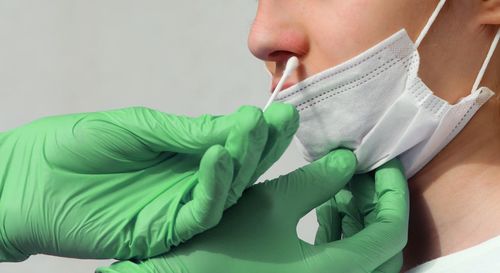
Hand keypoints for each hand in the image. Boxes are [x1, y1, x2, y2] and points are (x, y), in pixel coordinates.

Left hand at [0, 103, 297, 261]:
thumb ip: (187, 131)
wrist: (32, 179)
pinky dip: (215, 184)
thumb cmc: (78, 146)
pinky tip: (219, 155)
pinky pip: (201, 211)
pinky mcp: (166, 231)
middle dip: (262, 144)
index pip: (229, 142)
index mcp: (183, 154)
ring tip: (253, 128)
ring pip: (228, 190)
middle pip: (238, 167)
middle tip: (281, 119)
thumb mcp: (139, 126)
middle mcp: (188, 181)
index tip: (274, 110)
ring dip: (244, 159)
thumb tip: (235, 123)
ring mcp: (179, 207)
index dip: (253, 129)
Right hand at [95, 149, 404, 272]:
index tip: (383, 162)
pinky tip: (324, 210)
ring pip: (364, 260)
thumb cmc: (220, 247)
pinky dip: (341, 238)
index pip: (391, 232)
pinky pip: (341, 266)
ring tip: (342, 186)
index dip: (393, 192)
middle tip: (362, 173)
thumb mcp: (270, 205)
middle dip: (378, 206)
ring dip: (360, 222)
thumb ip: (316, 180)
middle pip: (384, 250)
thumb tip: (348, 161)